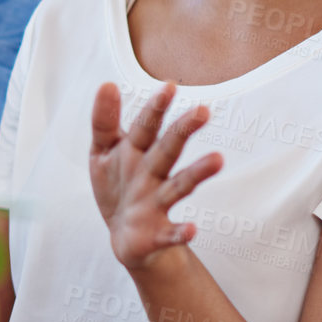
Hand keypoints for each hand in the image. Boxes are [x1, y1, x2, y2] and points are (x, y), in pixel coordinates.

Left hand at [88, 82, 223, 270]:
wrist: (127, 237)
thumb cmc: (118, 185)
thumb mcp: (104, 151)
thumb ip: (104, 120)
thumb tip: (107, 83)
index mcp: (136, 152)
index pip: (145, 127)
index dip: (154, 108)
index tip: (168, 86)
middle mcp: (151, 174)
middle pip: (167, 150)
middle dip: (182, 131)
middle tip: (203, 111)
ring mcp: (157, 203)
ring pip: (178, 186)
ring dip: (197, 173)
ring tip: (218, 159)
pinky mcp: (158, 233)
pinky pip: (172, 233)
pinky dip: (182, 232)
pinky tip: (193, 230)